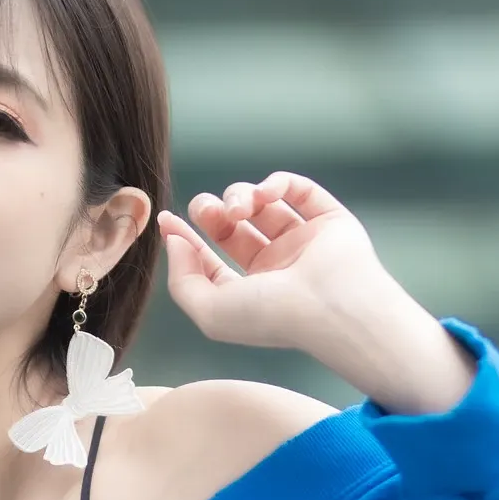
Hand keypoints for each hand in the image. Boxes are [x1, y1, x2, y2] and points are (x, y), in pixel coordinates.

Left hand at [157, 172, 477, 414]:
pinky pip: (298, 189)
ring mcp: (303, 242)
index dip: (187, 241)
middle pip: (233, 227)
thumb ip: (182, 280)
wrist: (330, 306)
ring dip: (240, 196)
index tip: (168, 220)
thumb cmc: (272, 316)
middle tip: (206, 209)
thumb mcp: (209, 311)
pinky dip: (276, 183)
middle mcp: (277, 268)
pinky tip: (265, 194)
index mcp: (251, 293)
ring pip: (262, 204)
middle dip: (212, 211)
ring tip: (239, 207)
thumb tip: (176, 241)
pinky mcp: (328, 219)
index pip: (213, 261)